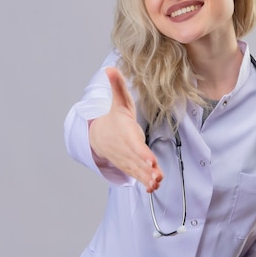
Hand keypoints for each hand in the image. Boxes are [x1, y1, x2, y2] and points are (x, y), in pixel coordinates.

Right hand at [89, 67, 162, 192]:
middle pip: (137, 160)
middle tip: (157, 176)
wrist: (98, 135)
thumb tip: (110, 69)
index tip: (150, 161)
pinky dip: (143, 182)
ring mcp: (126, 159)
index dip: (142, 153)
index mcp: (126, 133)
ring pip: (137, 170)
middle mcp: (126, 148)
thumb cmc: (114, 117)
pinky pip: (136, 174)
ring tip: (156, 184)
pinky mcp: (128, 165)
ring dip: (146, 178)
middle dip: (147, 169)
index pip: (135, 145)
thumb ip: (117, 86)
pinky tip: (152, 188)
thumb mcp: (118, 101)